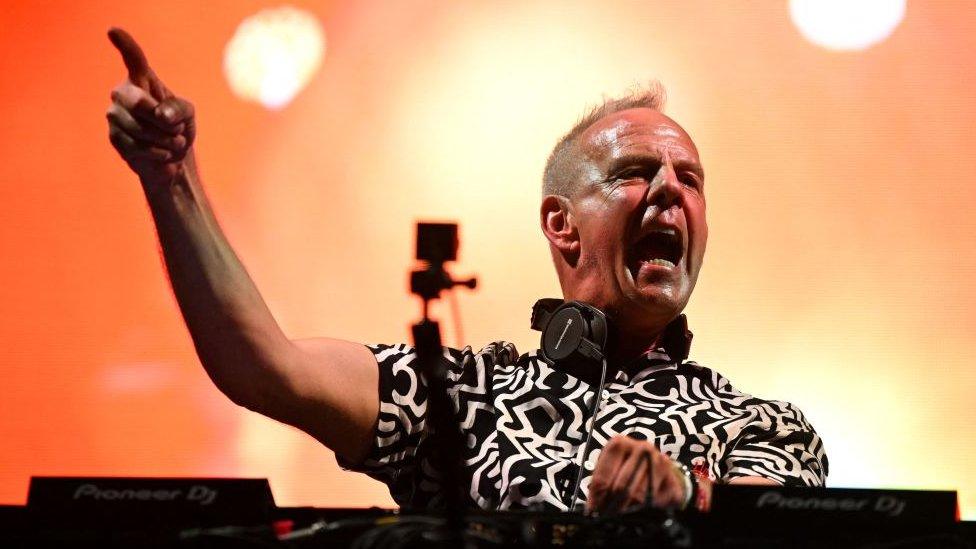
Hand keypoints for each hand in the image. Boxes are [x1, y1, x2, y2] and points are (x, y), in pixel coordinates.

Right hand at [106, 28, 194, 187]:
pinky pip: (137, 146)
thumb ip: (179, 109)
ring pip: (140, 129)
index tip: (113, 31)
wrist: (172, 158)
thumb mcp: (187, 115)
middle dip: (164, 122)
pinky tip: (164, 153)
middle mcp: (123, 94)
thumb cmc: (178, 129)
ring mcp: (115, 116)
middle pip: (138, 103)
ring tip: (174, 143)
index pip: (133, 59)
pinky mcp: (115, 138)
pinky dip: (158, 153)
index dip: (125, 45)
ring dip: (166, 140)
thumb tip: (161, 114)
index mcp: (142, 80)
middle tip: (177, 131)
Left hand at [586, 435, 696, 513]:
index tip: (594, 511)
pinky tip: (643, 509)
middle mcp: (641, 449)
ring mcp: (660, 463)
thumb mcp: (609, 471)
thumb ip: (600, 487)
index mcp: (619, 444)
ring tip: (624, 513)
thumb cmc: (626, 468)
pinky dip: (648, 511)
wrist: (656, 466)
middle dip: (612, 507)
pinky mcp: (673, 480)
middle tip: (608, 517)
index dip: (597, 499)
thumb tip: (593, 510)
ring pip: (639, 498)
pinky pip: (656, 503)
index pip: (603, 478)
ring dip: (629, 510)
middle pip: (621, 488)